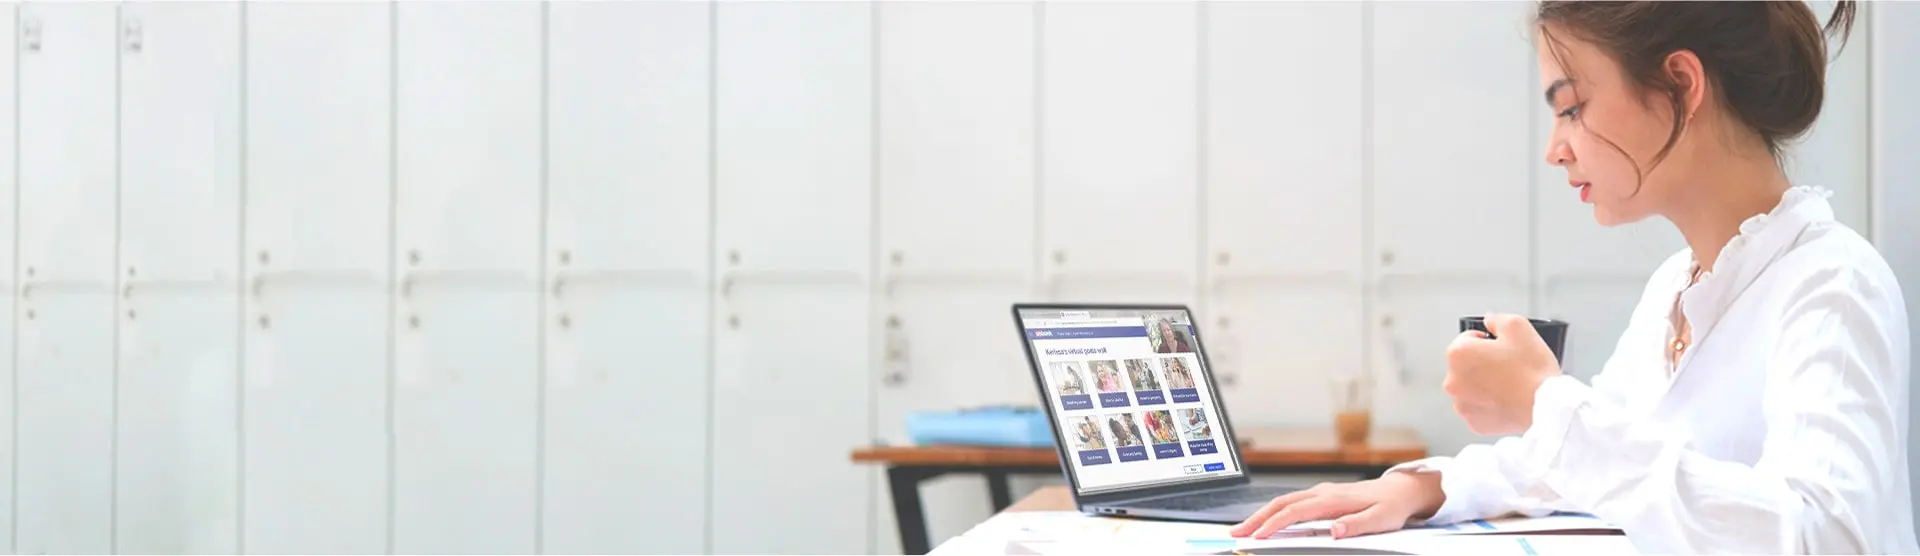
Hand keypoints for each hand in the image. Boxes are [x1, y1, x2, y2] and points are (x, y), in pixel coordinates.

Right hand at [1227, 472, 1444, 539]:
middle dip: (1256, 518)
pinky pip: (1292, 502)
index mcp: (1332, 499)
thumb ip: (1357, 525)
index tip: (1258, 536)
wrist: (1401, 491)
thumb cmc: (1391, 507)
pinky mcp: (1322, 496)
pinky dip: (1275, 511)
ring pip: (1283, 501)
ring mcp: (1321, 492)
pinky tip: (1268, 520)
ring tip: (1244, 528)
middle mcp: (1322, 492)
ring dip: (1262, 514)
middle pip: (1281, 503)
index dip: (1274, 524)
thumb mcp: (1381, 521)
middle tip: (1236, 532)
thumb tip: (1334, 529)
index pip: (1295, 511)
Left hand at [1445, 313, 1562, 435]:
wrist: (1547, 406)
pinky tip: (1507, 401)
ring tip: (1509, 385)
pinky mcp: (1474, 423)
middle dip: (1483, 363)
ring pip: (1471, 388)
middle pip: (1466, 365)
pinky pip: (1479, 409)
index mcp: (1458, 354)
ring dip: (1484, 385)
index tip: (1502, 349)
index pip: (1467, 339)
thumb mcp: (1518, 326)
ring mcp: (1462, 405)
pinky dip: (1489, 405)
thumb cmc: (1532, 369)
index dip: (1487, 341)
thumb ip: (1497, 319)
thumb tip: (1489, 322)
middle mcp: (1453, 381)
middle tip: (1508, 367)